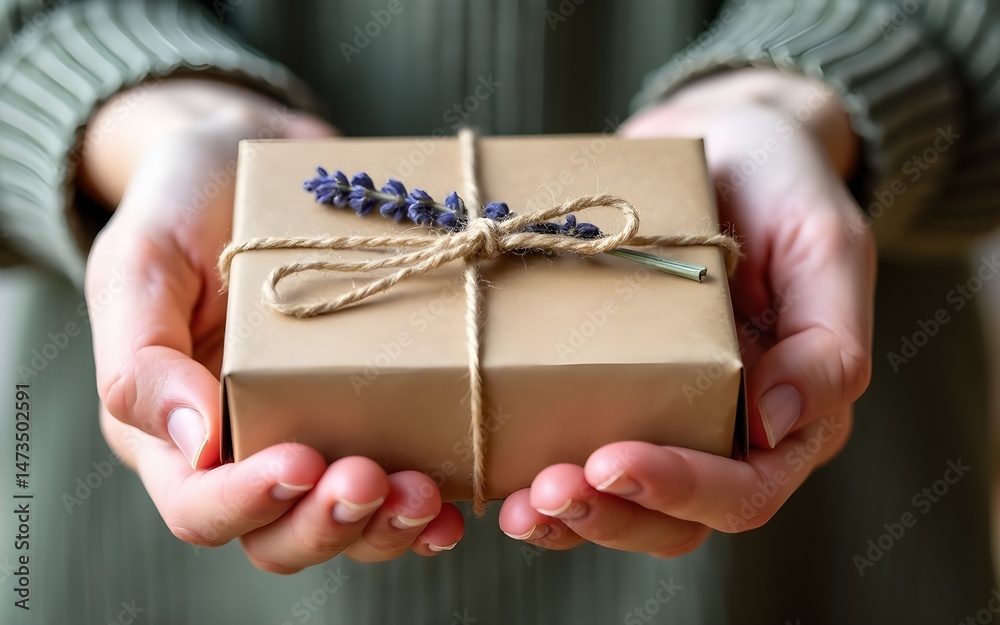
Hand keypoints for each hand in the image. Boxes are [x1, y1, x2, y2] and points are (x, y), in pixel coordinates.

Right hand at [84, 80, 463, 571]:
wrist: (258, 157)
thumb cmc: (185, 205)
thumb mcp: (139, 263)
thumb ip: (139, 356)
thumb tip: (193, 443)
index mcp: (175, 428)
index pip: (198, 506)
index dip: (246, 502)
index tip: (297, 461)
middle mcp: (246, 447)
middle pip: (278, 537)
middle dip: (327, 524)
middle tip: (369, 478)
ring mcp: (315, 432)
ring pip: (344, 524)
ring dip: (384, 525)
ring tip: (423, 495)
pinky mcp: (371, 412)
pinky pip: (397, 484)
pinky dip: (426, 509)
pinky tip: (456, 506)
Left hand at [498, 69, 874, 553]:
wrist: (721, 143)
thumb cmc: (783, 188)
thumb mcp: (826, 246)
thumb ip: (828, 341)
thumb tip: (780, 422)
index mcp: (789, 416)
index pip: (744, 490)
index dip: (680, 491)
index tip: (612, 463)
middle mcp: (723, 432)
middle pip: (672, 520)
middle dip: (607, 515)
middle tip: (545, 493)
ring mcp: (659, 413)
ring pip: (616, 505)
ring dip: (563, 514)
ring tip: (512, 502)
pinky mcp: (604, 386)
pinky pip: (570, 448)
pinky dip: (527, 469)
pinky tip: (489, 470)